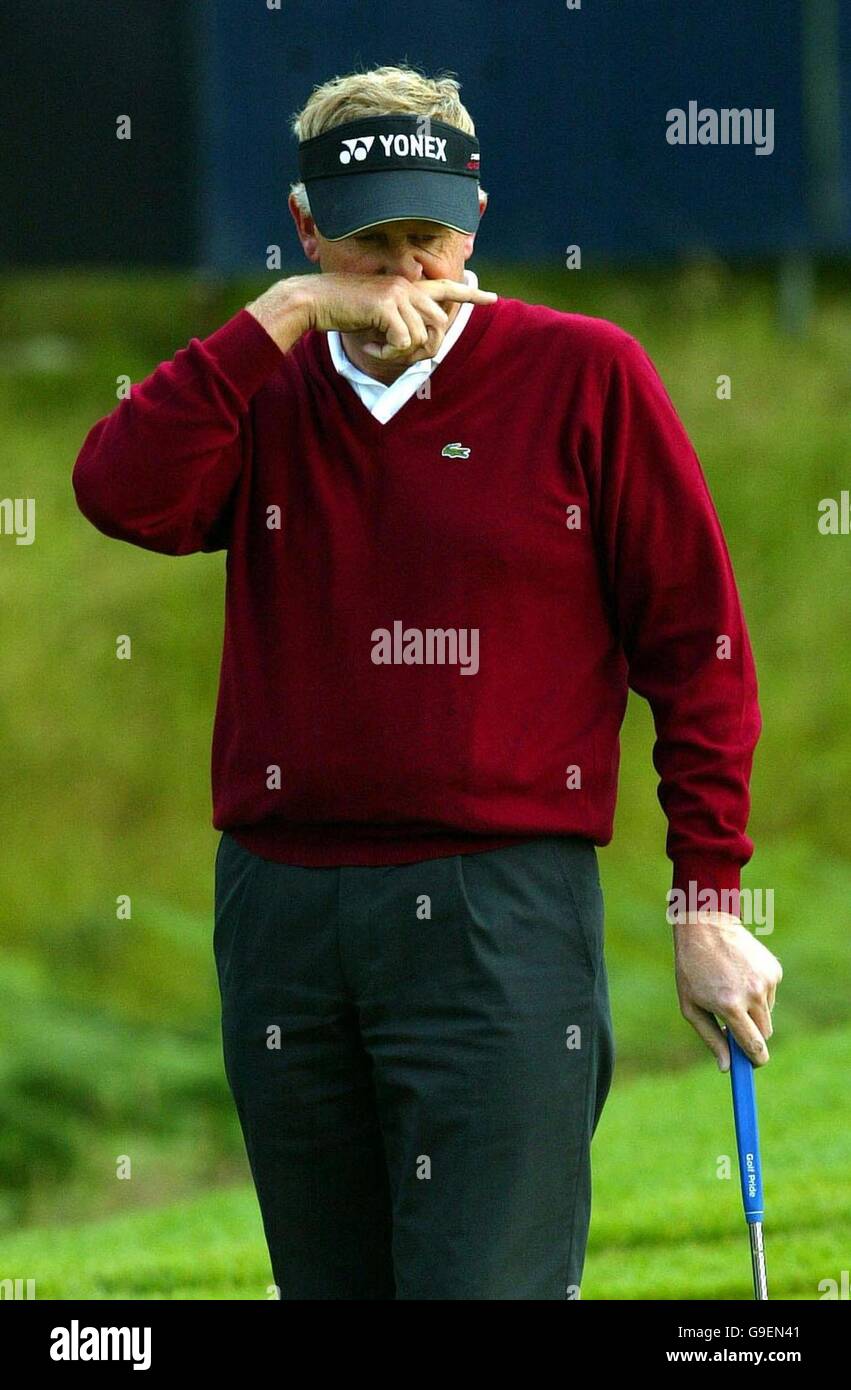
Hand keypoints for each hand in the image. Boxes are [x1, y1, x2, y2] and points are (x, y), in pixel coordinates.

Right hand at [248, 273, 496, 362]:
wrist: (315, 301)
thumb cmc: (343, 312)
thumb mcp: (377, 319)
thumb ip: (401, 324)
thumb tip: (421, 344)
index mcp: (407, 286)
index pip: (446, 288)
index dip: (469, 294)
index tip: (491, 298)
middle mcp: (407, 286)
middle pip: (439, 325)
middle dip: (423, 349)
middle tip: (394, 356)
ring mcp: (398, 294)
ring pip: (422, 336)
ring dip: (400, 353)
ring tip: (378, 348)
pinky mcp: (387, 305)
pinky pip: (403, 342)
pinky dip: (387, 353)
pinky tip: (371, 347)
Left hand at [672, 912, 782, 1069]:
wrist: (706, 925)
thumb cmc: (692, 968)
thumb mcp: (691, 1006)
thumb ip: (710, 1038)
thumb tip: (726, 1067)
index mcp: (731, 1006)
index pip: (755, 1047)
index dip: (755, 1061)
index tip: (751, 1066)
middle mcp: (753, 995)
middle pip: (765, 1034)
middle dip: (753, 1036)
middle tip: (735, 1028)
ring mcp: (766, 981)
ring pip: (767, 1014)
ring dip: (753, 1011)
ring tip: (730, 989)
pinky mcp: (774, 970)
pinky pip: (770, 994)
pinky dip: (758, 992)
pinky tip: (740, 974)